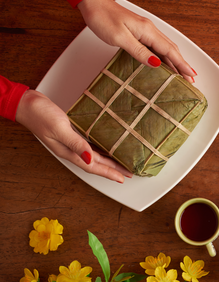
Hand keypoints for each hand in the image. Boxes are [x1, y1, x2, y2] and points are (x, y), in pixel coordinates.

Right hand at [16, 90, 131, 182]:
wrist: (27, 103)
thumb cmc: (40, 115)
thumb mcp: (60, 129)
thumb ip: (76, 144)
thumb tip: (90, 158)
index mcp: (68, 152)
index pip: (92, 166)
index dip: (108, 173)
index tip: (121, 178)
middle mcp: (71, 149)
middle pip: (96, 163)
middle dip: (112, 169)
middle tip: (128, 173)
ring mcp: (71, 142)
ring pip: (94, 155)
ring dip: (108, 161)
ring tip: (121, 164)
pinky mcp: (72, 133)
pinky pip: (90, 145)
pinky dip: (101, 149)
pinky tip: (107, 148)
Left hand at [77, 0, 196, 81]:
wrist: (93, 4)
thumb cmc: (103, 18)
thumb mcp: (120, 38)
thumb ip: (139, 51)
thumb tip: (156, 63)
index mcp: (148, 31)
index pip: (170, 50)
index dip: (181, 64)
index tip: (190, 75)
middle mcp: (150, 30)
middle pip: (172, 50)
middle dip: (183, 65)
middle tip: (191, 79)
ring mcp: (146, 30)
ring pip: (166, 48)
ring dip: (176, 61)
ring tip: (182, 74)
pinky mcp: (140, 32)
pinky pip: (158, 46)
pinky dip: (166, 56)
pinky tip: (166, 63)